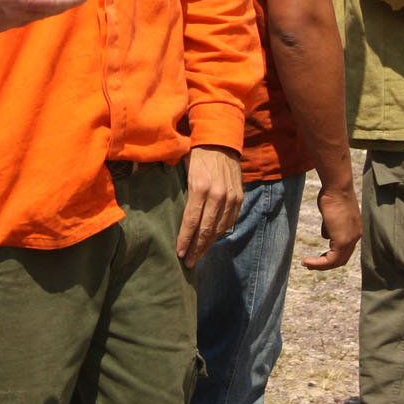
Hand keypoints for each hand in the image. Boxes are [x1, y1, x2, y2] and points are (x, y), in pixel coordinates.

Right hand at [0, 0, 88, 36]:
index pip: (53, 2)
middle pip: (42, 12)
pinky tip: (14, 8)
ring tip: (47, 3)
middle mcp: (13, 18)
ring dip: (40, 10)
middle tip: (71, 0)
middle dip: (57, 5)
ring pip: (27, 18)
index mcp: (18, 2)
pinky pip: (12, 21)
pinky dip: (22, 13)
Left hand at [176, 147, 243, 266]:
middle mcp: (218, 195)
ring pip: (219, 229)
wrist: (221, 140)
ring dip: (208, 245)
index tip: (179, 253)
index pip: (192, 221)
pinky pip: (229, 221)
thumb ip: (178, 190)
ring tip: (198, 256)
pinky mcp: (239, 198)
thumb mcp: (181, 168)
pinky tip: (211, 241)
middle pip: (206, 229)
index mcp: (200, 187)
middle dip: (196, 248)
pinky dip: (220, 233)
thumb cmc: (196, 154)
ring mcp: (231, 197)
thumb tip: (165, 210)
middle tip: (188, 262)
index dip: (185, 239)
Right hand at [301, 179, 360, 269]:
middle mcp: (355, 236)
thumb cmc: (332, 194)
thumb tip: (326, 236)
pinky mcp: (342, 241)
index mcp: (354, 230)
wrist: (337, 187)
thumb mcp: (331, 213)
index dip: (331, 254)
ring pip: (336, 262)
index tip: (319, 255)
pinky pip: (330, 260)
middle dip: (326, 263)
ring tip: (307, 264)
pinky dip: (318, 263)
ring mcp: (350, 240)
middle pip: (342, 258)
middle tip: (312, 264)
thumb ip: (330, 226)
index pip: (345, 249)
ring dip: (320, 265)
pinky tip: (308, 261)